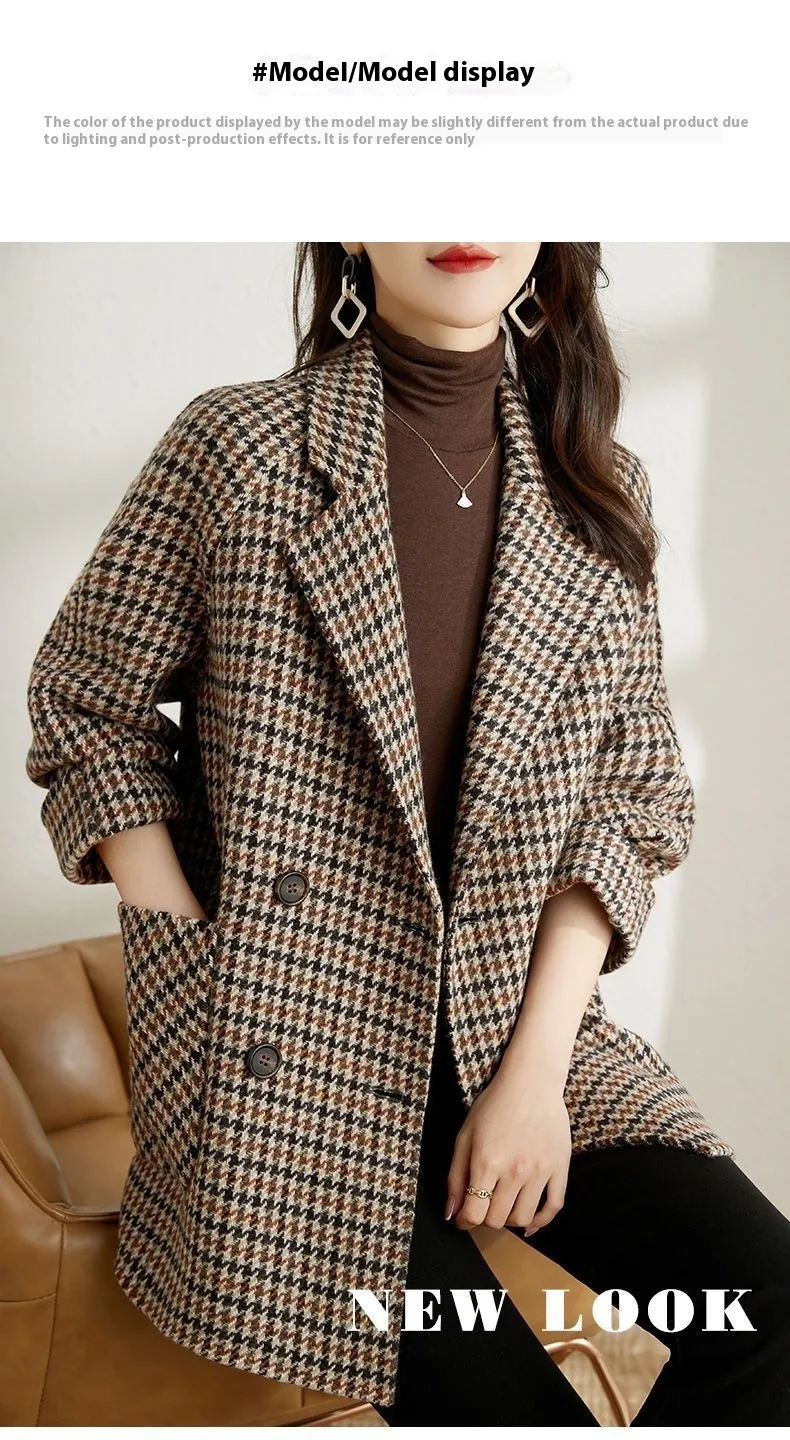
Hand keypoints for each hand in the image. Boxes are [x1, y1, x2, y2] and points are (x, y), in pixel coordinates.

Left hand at [446, 1064, 570, 1237]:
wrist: (531, 1082)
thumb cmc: (494, 1106)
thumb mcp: (465, 1136)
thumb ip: (455, 1176)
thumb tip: (451, 1213)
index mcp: (487, 1162)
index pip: (474, 1214)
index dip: (464, 1222)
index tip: (463, 1219)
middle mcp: (514, 1171)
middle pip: (497, 1220)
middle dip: (485, 1219)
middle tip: (483, 1206)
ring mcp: (540, 1171)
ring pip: (523, 1218)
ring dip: (509, 1220)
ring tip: (503, 1206)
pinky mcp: (560, 1167)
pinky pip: (554, 1207)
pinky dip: (541, 1221)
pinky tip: (530, 1222)